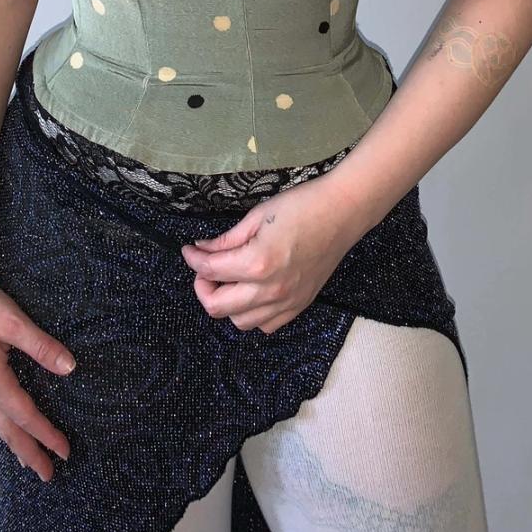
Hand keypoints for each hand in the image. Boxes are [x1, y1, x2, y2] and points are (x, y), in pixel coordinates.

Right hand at [0, 265, 75, 482]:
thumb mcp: (14, 322)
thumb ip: (42, 346)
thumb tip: (69, 368)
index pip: (25, 415)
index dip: (46, 435)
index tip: (63, 451)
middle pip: (7, 429)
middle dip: (28, 452)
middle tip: (46, 473)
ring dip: (13, 441)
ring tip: (27, 457)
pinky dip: (0, 423)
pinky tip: (5, 422)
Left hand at [180, 176, 356, 333]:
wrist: (342, 212)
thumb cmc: (301, 206)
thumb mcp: (257, 216)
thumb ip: (227, 239)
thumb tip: (202, 249)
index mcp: (257, 263)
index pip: (210, 270)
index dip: (193, 259)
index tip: (189, 249)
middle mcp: (270, 290)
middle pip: (217, 307)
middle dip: (203, 286)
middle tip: (206, 268)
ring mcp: (286, 302)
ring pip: (240, 322)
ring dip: (227, 303)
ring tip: (229, 280)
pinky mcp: (299, 305)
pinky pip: (266, 325)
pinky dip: (252, 313)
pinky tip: (252, 292)